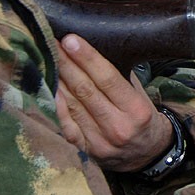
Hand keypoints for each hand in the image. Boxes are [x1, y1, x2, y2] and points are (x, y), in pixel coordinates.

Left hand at [55, 34, 173, 172]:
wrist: (147, 154)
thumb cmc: (142, 117)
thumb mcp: (140, 95)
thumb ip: (119, 78)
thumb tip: (91, 51)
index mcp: (136, 109)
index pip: (108, 78)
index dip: (87, 58)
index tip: (71, 40)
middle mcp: (118, 127)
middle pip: (86, 90)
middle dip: (67, 64)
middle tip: (52, 43)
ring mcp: (100, 141)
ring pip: (73, 105)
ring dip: (58, 80)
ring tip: (47, 59)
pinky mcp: (86, 151)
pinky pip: (66, 125)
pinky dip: (57, 106)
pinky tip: (49, 88)